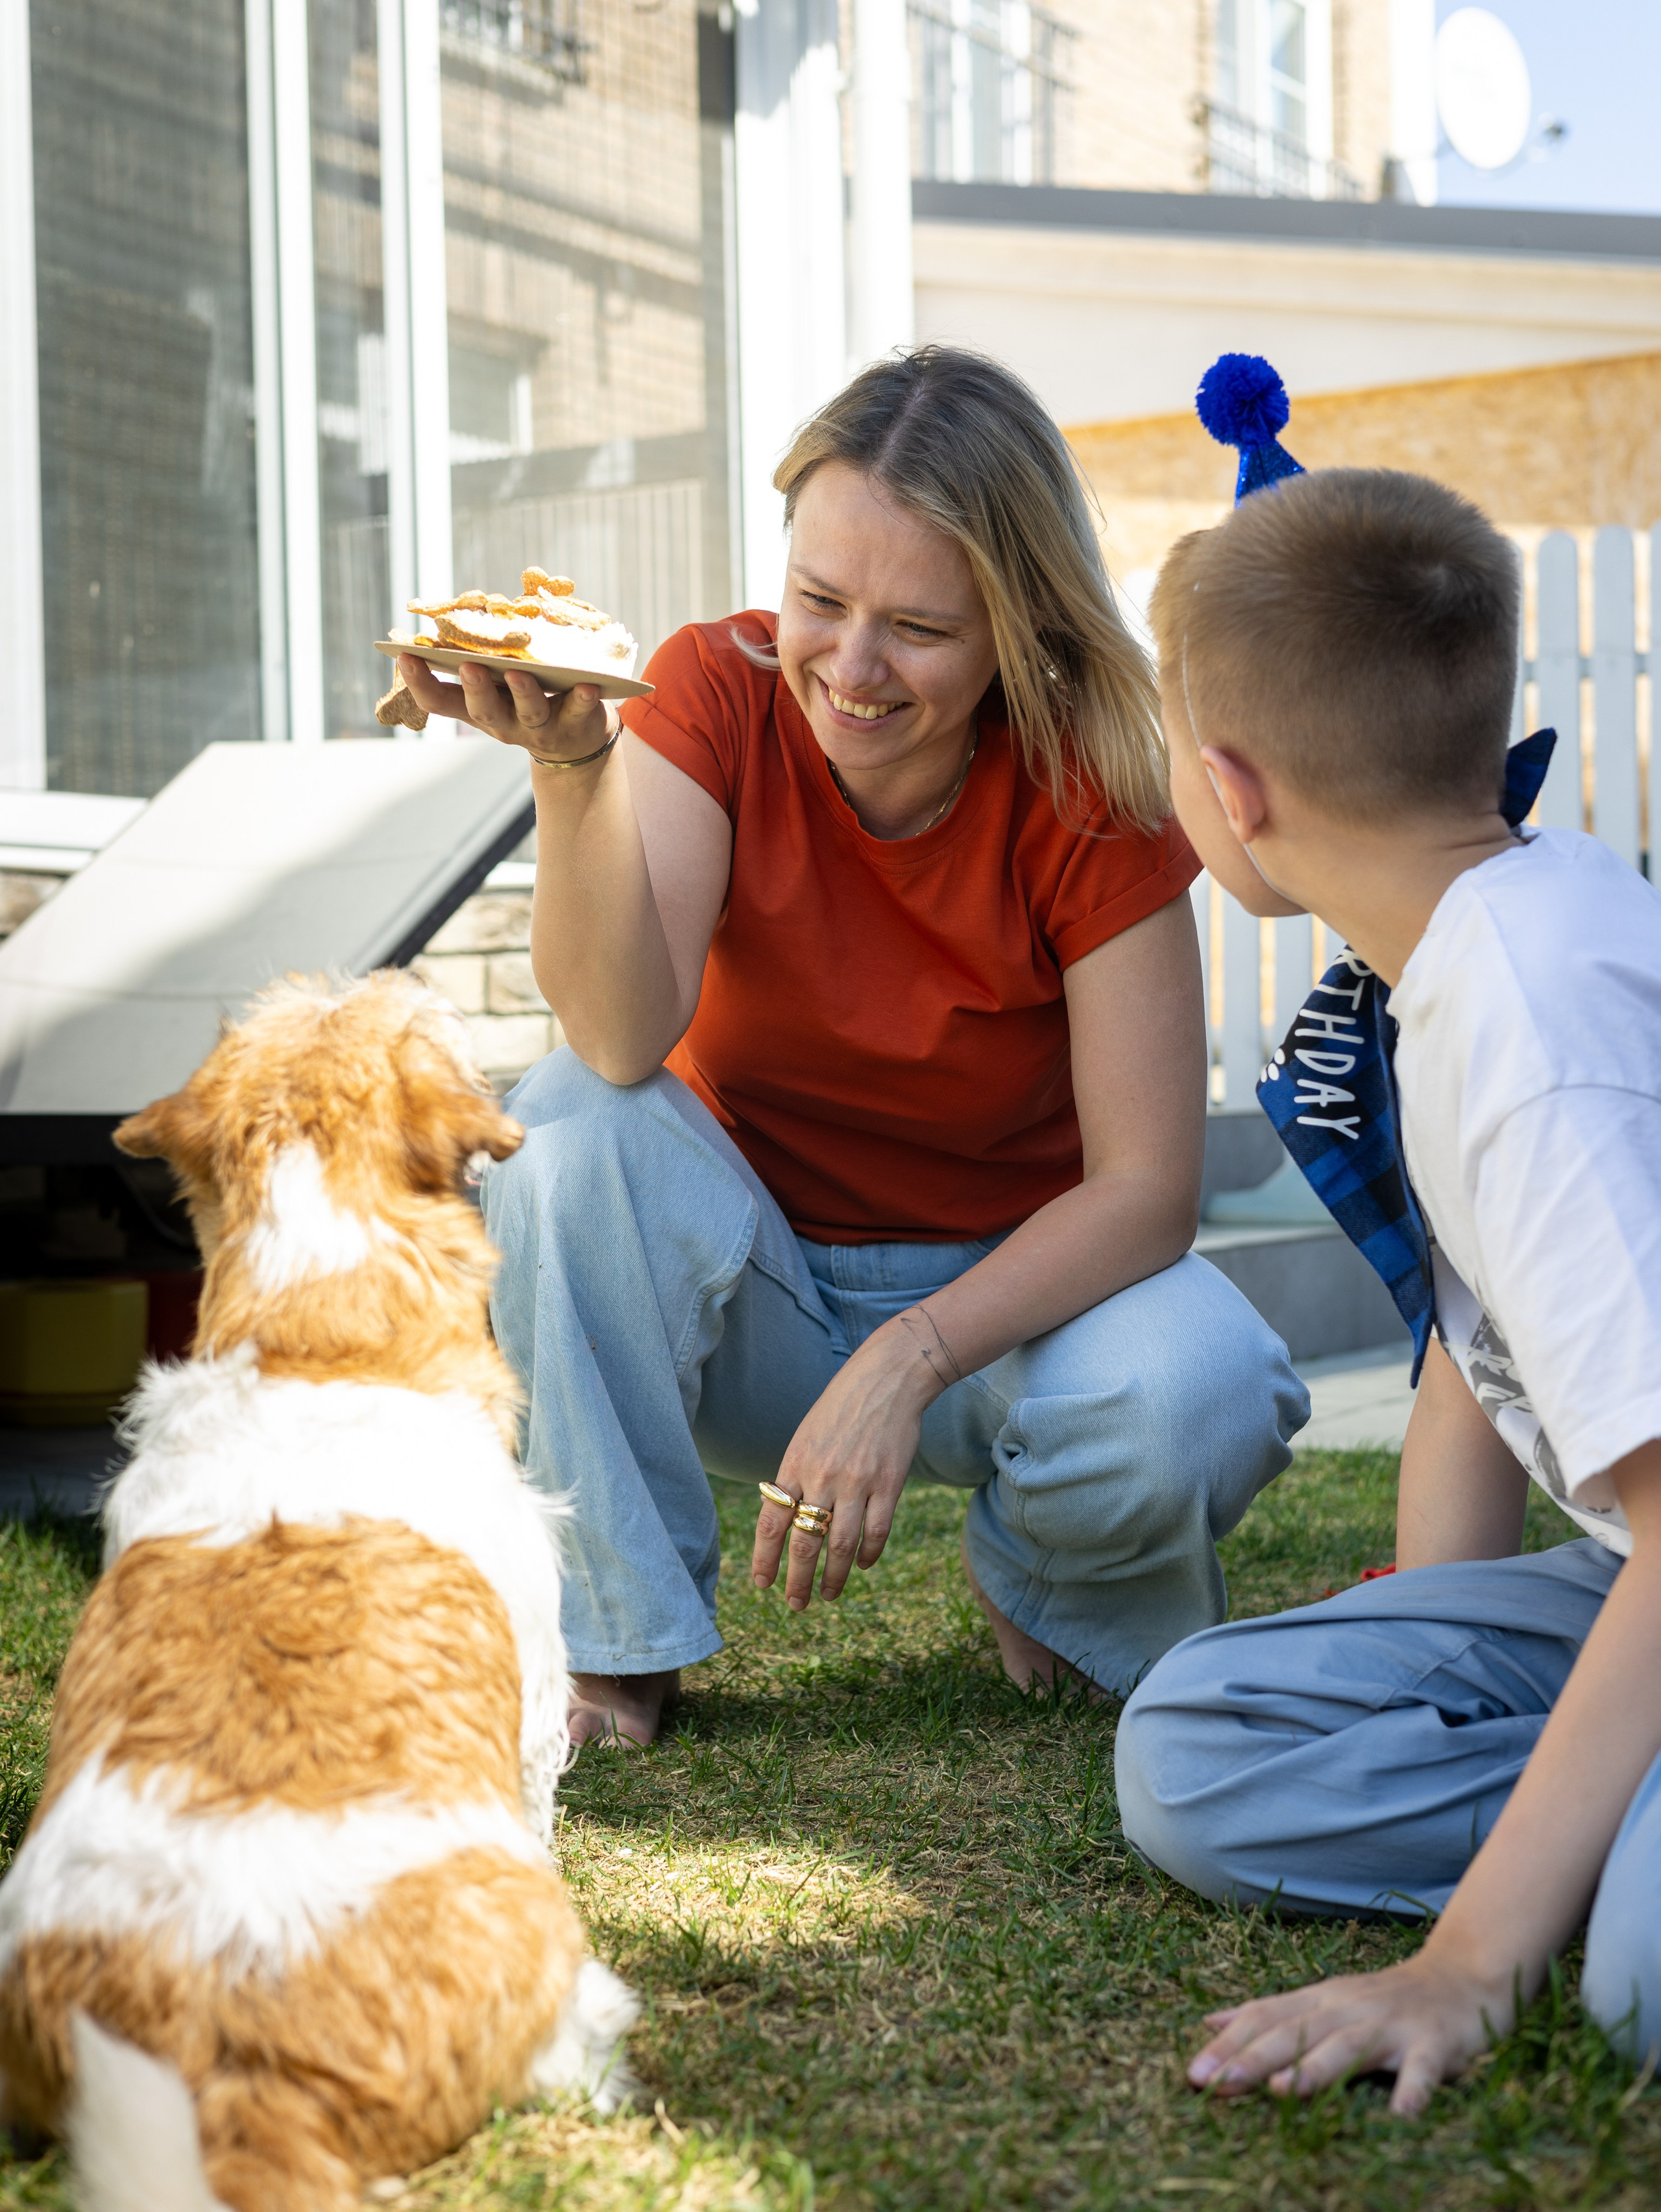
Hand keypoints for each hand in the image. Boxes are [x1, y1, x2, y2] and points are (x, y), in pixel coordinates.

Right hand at [397, 653, 610, 763]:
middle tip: (469, 667)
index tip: (402, 655)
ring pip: (528, 712)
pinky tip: (587, 685)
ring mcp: (538, 727)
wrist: (576, 738)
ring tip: (519, 673)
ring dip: (523, 693)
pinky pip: (578, 712)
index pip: (440, 699)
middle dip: (475, 688)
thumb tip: (486, 600)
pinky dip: (582, 699)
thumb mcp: (501, 675)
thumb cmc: (529, 693)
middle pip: (483, 709)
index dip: (419, 681)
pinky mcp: (575, 726)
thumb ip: (490, 644)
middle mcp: (503, 720)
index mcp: (477, 705)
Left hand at [752, 1320, 941, 1609]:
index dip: (764, 1558)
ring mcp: (858, 1482)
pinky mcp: (889, 1483)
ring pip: (840, 1545)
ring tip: (828, 1595)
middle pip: (804, 1542)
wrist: (886, 1378)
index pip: (771, 1522)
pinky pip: (876, 1531)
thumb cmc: (840, 1407)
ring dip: (833, 1578)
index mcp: (795, 1464)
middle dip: (797, 1581)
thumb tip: (784, 1521)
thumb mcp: (806, 1436)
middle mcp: (823, 1476)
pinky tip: (861, 1565)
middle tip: (795, 1605)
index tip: (762, 1584)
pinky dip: (867, 1554)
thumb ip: (795, 1476)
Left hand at [1188, 1948, 1515, 2115]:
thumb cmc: (1382, 2001)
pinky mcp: (1433, 2044)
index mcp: (1318, 2000)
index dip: (1227, 2044)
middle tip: (1216, 2084)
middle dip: (1253, 2058)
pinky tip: (1400, 2117)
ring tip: (1283, 2091)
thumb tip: (1209, 2021)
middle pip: (1295, 2031)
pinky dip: (1412, 2093)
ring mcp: (1390, 2024)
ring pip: (1348, 2046)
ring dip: (1315, 2068)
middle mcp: (1348, 2008)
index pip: (1264, 2018)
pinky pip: (1422, 2071)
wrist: (1461, 1978)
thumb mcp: (1322, 2000)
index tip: (1192, 2074)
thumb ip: (1271, 2013)